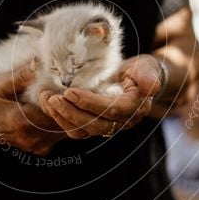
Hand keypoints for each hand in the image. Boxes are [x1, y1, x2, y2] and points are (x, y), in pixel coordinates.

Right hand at [0, 61, 65, 155]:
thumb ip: (21, 75)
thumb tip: (38, 61)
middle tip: (77, 89)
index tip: (69, 83)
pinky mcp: (41, 149)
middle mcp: (32, 138)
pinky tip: (64, 108)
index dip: (65, 98)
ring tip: (73, 97)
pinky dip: (63, 122)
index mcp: (22, 122)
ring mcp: (37, 146)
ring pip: (65, 130)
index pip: (55, 111)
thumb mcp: (0, 84)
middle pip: (64, 122)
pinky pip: (59, 135)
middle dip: (71, 106)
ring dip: (69, 115)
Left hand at [38, 55, 161, 138]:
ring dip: (61, 117)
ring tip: (46, 99)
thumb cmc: (142, 71)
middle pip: (93, 125)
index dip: (89, 103)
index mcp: (134, 109)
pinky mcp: (94, 126)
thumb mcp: (148, 68)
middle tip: (51, 98)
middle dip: (70, 112)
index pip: (110, 110)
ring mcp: (106, 127)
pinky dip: (60, 118)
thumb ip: (149, 76)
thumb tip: (152, 87)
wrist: (137, 80)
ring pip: (81, 131)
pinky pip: (75, 129)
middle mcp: (121, 123)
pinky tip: (48, 104)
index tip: (70, 92)